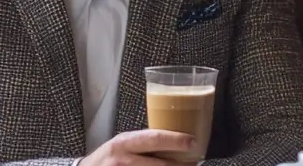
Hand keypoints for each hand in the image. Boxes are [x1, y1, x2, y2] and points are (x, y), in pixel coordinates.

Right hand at [79, 129, 198, 165]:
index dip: (177, 140)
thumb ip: (144, 142)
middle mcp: (123, 159)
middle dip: (181, 164)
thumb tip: (175, 139)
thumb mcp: (123, 143)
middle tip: (194, 162)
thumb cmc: (108, 157)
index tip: (193, 142)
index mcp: (125, 142)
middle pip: (161, 164)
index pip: (155, 138)